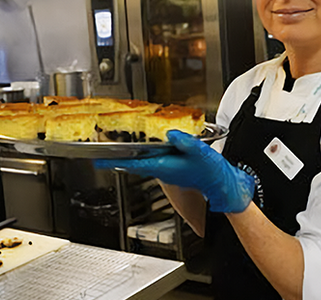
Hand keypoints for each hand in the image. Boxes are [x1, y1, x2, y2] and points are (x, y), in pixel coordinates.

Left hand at [95, 130, 254, 212]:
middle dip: (117, 158)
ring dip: (130, 156)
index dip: (115, 161)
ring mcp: (167, 170)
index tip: (98, 161)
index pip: (133, 163)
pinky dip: (144, 154)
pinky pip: (152, 160)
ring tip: (118, 147)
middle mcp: (162, 169)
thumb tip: (171, 134)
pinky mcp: (172, 168)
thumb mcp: (201, 152)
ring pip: (142, 162)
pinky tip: (145, 148)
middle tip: (102, 153)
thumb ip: (186, 142)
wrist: (222, 185)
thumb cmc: (212, 172)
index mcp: (164, 166)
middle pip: (134, 163)